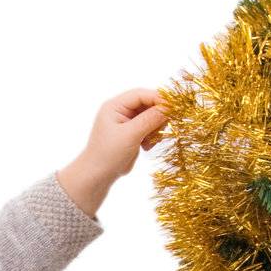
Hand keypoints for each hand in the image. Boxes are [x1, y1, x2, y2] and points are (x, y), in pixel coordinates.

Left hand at [56, 88, 168, 216]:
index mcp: (115, 106)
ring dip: (155, 128)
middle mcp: (120, 111)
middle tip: (164, 127)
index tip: (173, 109)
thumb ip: (149, 119)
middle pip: (147, 104)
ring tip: (151, 141)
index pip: (140, 94)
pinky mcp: (131, 134)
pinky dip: (152, 136)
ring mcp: (126, 122)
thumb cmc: (108, 154)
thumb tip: (169, 107)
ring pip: (150, 117)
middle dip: (158, 116)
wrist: (97, 176)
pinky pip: (148, 128)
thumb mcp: (130, 135)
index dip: (158, 99)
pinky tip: (147, 147)